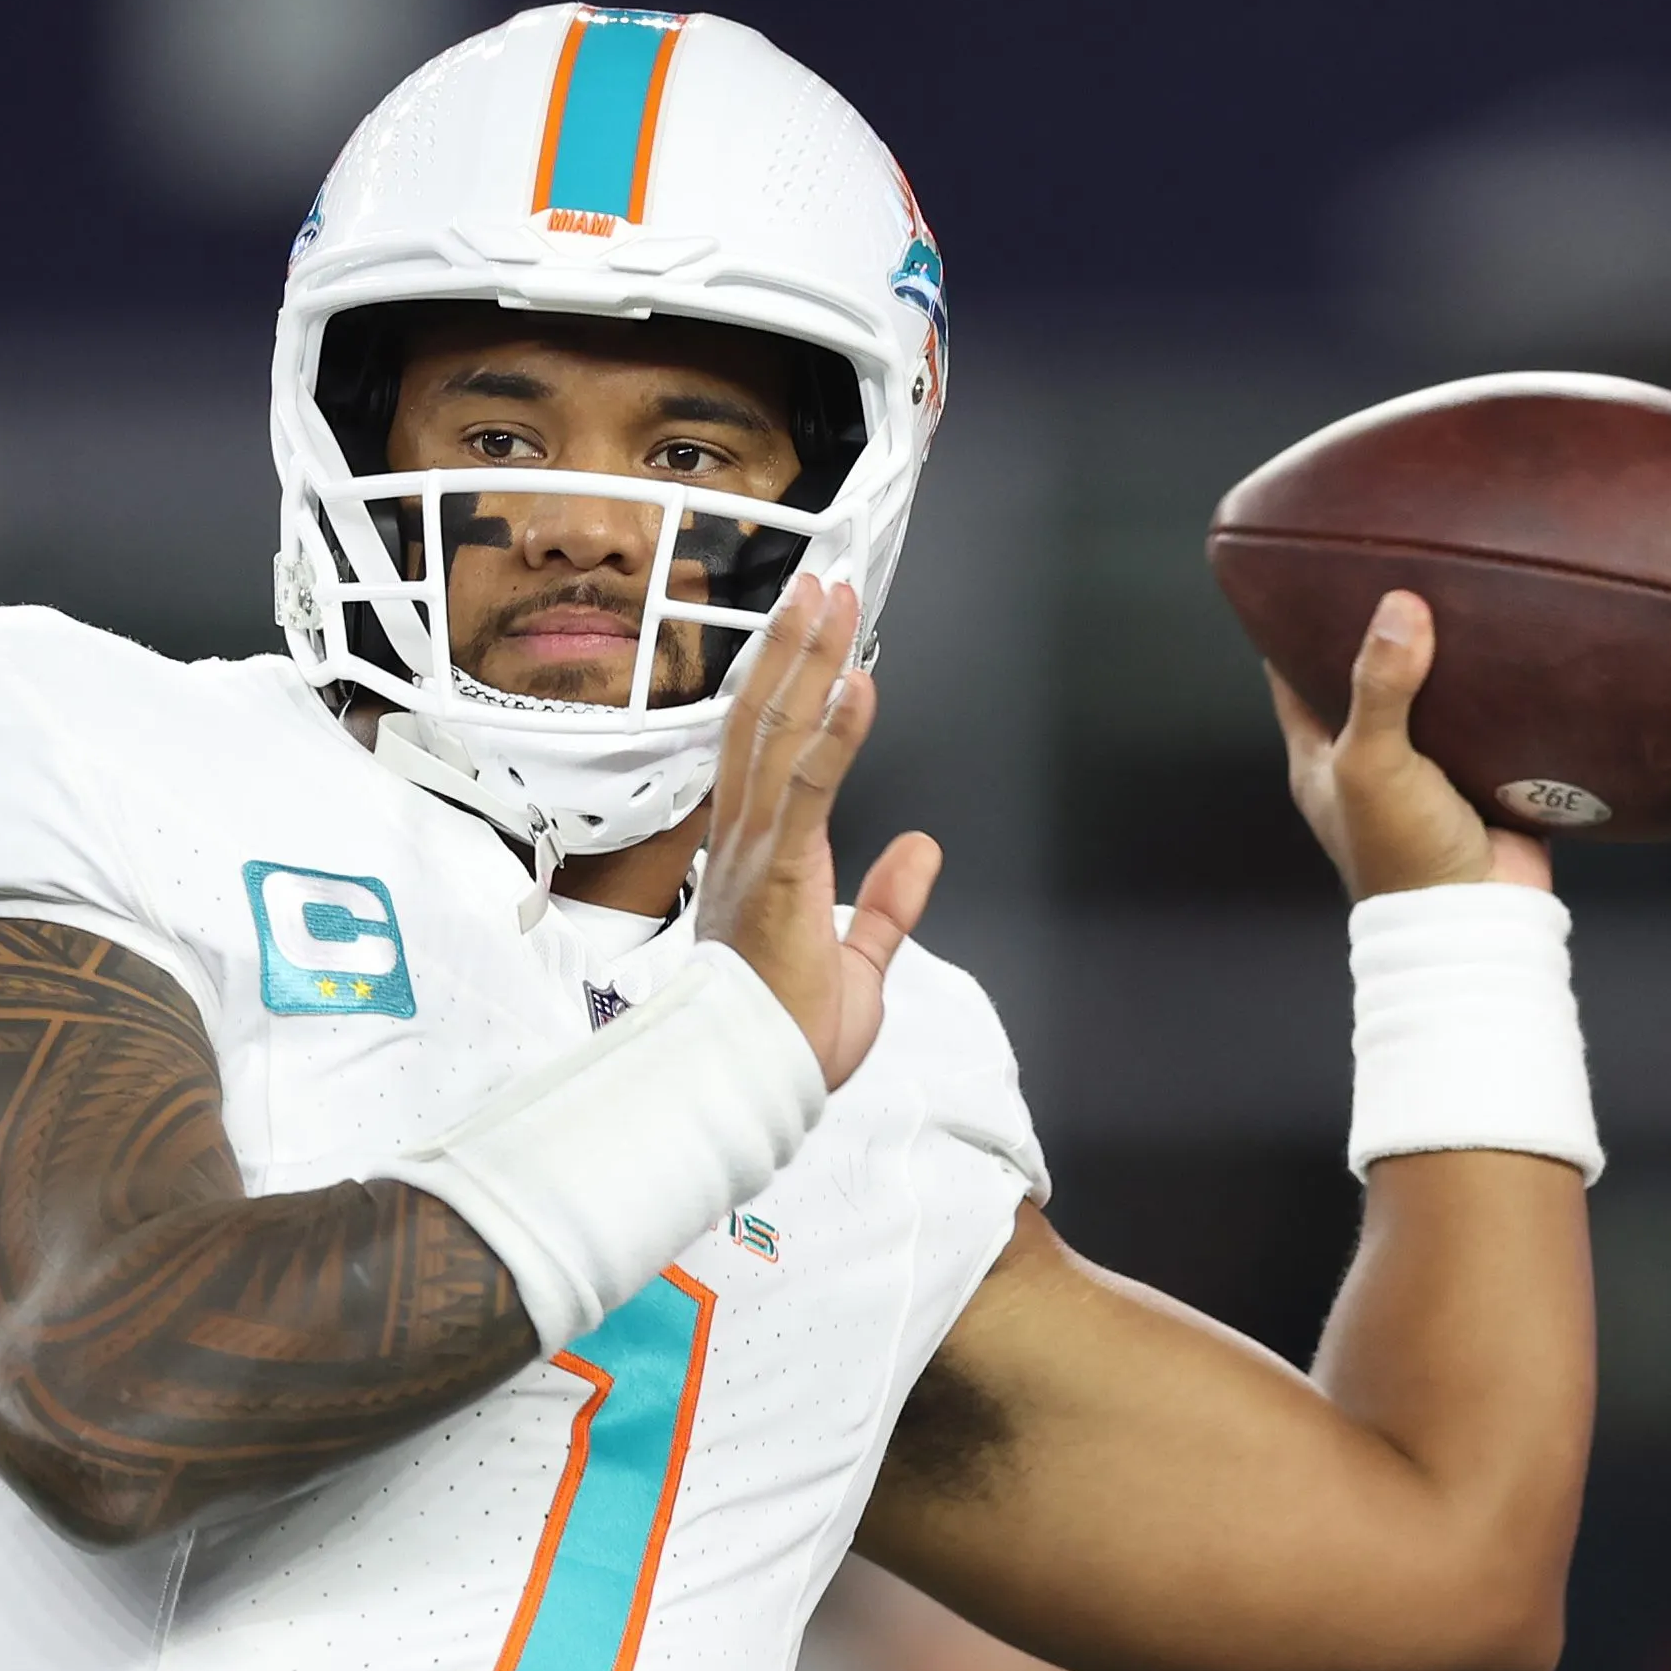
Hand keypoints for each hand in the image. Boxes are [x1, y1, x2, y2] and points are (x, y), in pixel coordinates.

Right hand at [694, 576, 939, 1087]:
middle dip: (793, 651)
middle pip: (765, 723)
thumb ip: (888, 905)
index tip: (810, 635)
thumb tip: (922, 850)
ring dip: (807, 664)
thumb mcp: (857, 963)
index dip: (786, 687)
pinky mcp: (781, 873)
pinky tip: (856, 684)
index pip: (766, 752)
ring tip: (830, 602)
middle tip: (818, 587)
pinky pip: (809, 788)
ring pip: (780, 736)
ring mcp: (758, 852)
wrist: (756, 1082)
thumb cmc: (786, 1037)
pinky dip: (835, 733)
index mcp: (759, 859)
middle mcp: (748, 842)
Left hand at [1268, 589, 1550, 900]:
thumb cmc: (1403, 852)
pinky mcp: (1483, 775)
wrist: (1479, 917)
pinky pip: (1488, 719)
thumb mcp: (1372, 763)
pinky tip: (1515, 643)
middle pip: (1368, 677)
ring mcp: (1428, 767)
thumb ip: (1379, 687)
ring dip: (1448, 655)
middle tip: (1407, 567)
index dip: (1297, 625)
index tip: (1315, 571)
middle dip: (1384, 629)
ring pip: (1433, 695)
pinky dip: (1498, 688)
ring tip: (1466, 589)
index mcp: (1321, 756)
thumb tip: (1399, 607)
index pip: (1293, 675)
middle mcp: (1369, 758)